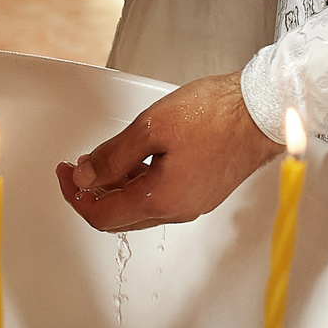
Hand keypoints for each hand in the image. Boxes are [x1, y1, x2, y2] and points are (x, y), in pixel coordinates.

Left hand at [56, 73, 278, 232]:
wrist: (263, 110)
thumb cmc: (217, 114)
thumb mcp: (150, 128)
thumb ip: (112, 157)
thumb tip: (84, 176)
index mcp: (161, 200)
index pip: (102, 214)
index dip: (75, 194)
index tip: (64, 173)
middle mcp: (178, 209)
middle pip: (119, 217)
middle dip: (92, 192)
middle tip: (76, 167)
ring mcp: (193, 202)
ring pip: (140, 207)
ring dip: (115, 187)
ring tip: (102, 157)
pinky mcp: (204, 190)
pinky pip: (161, 196)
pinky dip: (139, 182)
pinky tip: (134, 158)